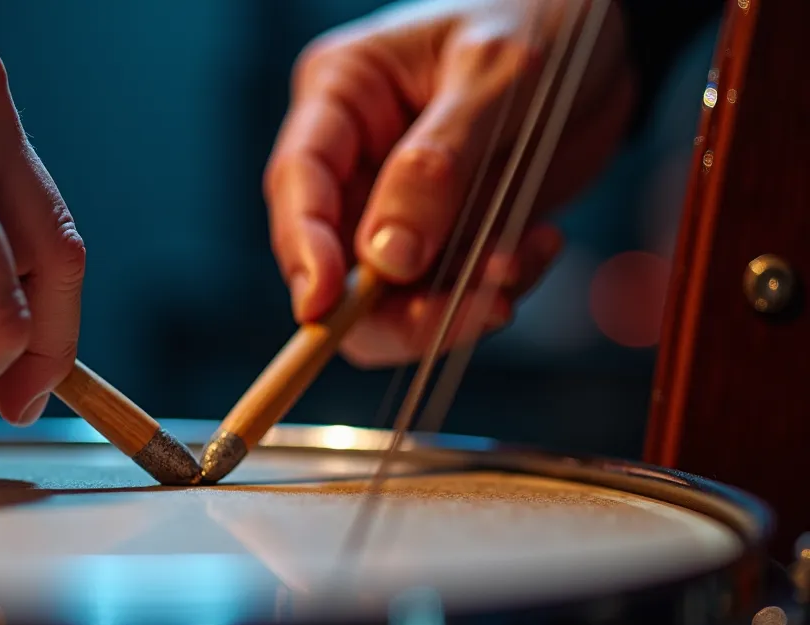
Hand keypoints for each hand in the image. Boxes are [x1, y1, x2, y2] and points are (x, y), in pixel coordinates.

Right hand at [265, 0, 631, 366]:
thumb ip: (439, 164)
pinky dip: (494, 288)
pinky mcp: (446, 236)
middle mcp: (357, 158)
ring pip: (390, 295)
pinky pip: (448, 293)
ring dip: (451, 304)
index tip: (321, 304)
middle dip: (388, 306)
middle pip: (333, 260)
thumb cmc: (540, 22)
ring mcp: (398, 205)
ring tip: (518, 264)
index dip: (304, 248)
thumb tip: (388, 257)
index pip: (298, 181)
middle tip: (455, 313)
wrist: (609, 40)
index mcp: (342, 95)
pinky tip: (541, 244)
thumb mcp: (494, 75)